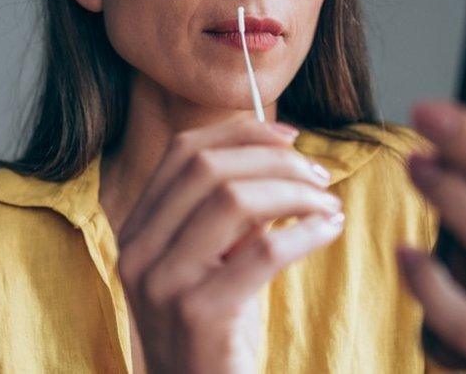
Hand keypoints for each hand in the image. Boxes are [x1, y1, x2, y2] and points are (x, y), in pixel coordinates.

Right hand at [117, 115, 345, 372]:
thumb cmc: (213, 332)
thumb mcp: (209, 263)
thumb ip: (228, 214)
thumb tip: (281, 157)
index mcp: (137, 230)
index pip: (183, 152)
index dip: (240, 132)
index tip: (290, 136)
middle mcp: (139, 251)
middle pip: (208, 168)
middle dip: (274, 160)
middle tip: (319, 176)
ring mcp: (163, 283)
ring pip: (234, 200)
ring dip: (294, 192)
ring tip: (328, 204)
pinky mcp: (198, 315)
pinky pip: (263, 252)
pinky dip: (306, 232)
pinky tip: (328, 230)